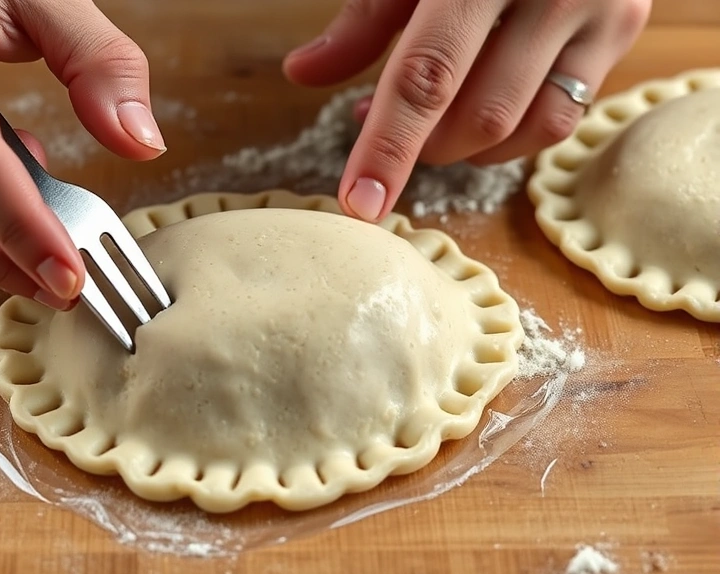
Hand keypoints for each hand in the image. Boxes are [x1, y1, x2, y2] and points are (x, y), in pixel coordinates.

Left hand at [282, 0, 650, 221]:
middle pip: (480, 115)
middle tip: (374, 123)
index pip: (427, 77)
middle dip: (421, 143)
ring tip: (427, 118)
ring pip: (526, 128)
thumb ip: (364, 19)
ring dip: (465, 146)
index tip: (359, 202)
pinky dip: (509, 132)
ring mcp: (601, 9)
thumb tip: (302, 74)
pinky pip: (562, 115)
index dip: (388, 146)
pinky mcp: (624, 27)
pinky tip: (476, 107)